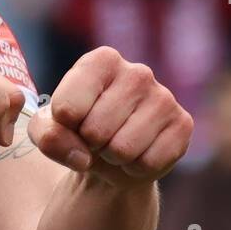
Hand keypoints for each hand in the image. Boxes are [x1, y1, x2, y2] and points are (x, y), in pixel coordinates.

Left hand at [28, 47, 192, 186]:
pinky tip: (137, 153)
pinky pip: (148, 162)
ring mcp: (164, 96)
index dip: (64, 127)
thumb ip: (47, 136)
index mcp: (101, 61)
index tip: (72, 121)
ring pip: (123, 149)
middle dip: (89, 145)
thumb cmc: (76, 131)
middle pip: (95, 130)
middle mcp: (137, 71)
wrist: (112, 154)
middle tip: (96, 137)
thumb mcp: (48, 129)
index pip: (67, 108)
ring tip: (114, 145)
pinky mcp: (183, 124)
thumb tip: (81, 156)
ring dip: (112, 158)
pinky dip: (135, 168)